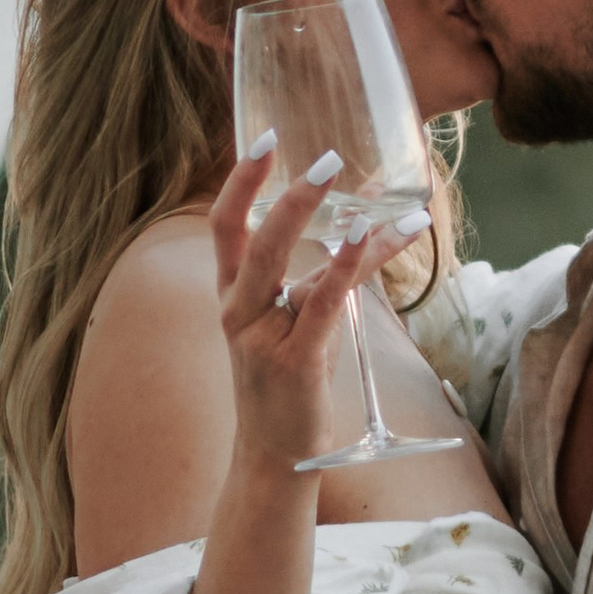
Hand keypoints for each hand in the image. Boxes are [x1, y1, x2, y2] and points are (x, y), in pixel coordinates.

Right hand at [208, 139, 428, 474]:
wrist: (276, 456)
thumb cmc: (288, 383)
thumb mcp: (294, 323)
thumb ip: (313, 280)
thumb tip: (360, 231)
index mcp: (231, 295)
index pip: (224, 226)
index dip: (242, 180)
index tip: (266, 137)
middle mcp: (236, 311)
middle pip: (253, 237)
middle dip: (287, 191)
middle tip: (328, 156)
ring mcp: (261, 336)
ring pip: (288, 265)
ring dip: (328, 224)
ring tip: (363, 195)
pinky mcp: (294, 359)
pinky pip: (320, 302)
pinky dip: (344, 266)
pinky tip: (368, 238)